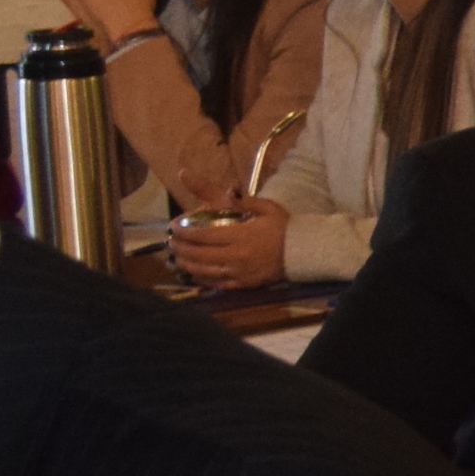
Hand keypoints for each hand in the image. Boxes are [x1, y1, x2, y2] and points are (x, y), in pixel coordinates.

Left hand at [168, 198, 290, 289]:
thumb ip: (244, 201)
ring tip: (176, 256)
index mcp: (241, 235)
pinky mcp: (243, 283)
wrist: (304, 252)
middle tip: (170, 241)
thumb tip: (227, 192)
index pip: (203, 234)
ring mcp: (238, 272)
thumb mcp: (267, 208)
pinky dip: (200, 277)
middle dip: (180, 247)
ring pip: (203, 270)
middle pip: (198, 254)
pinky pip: (215, 283)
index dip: (184, 231)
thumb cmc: (284, 228)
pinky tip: (192, 272)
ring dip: (185, 263)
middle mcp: (236, 256)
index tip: (173, 226)